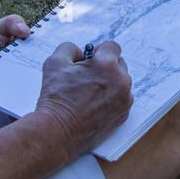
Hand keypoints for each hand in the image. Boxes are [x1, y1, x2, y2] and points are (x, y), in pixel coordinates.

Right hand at [33, 41, 132, 166]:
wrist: (58, 132)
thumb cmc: (56, 100)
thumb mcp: (54, 63)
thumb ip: (69, 48)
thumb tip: (79, 52)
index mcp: (107, 65)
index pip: (112, 46)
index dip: (99, 50)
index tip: (91, 58)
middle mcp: (121, 81)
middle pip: (119, 64)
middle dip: (105, 67)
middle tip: (87, 76)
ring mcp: (124, 99)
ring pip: (121, 83)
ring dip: (109, 83)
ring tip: (88, 93)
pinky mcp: (124, 114)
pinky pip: (121, 99)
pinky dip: (111, 99)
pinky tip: (93, 105)